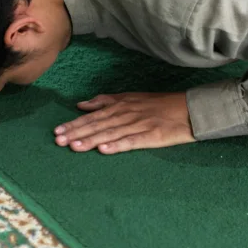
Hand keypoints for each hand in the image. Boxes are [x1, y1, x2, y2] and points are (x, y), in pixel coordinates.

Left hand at [54, 92, 195, 153]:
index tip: (57, 131)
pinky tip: (104, 150)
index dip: (74, 124)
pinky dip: (117, 145)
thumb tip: (81, 104)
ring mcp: (139, 125)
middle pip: (97, 125)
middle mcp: (126, 114)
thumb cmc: (159, 104)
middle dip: (77, 133)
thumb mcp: (131, 98)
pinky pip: (131, 141)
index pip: (92, 116)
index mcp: (120, 105)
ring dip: (91, 140)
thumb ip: (105, 101)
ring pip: (110, 133)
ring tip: (74, 147)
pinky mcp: (152, 136)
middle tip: (58, 141)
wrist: (190, 109)